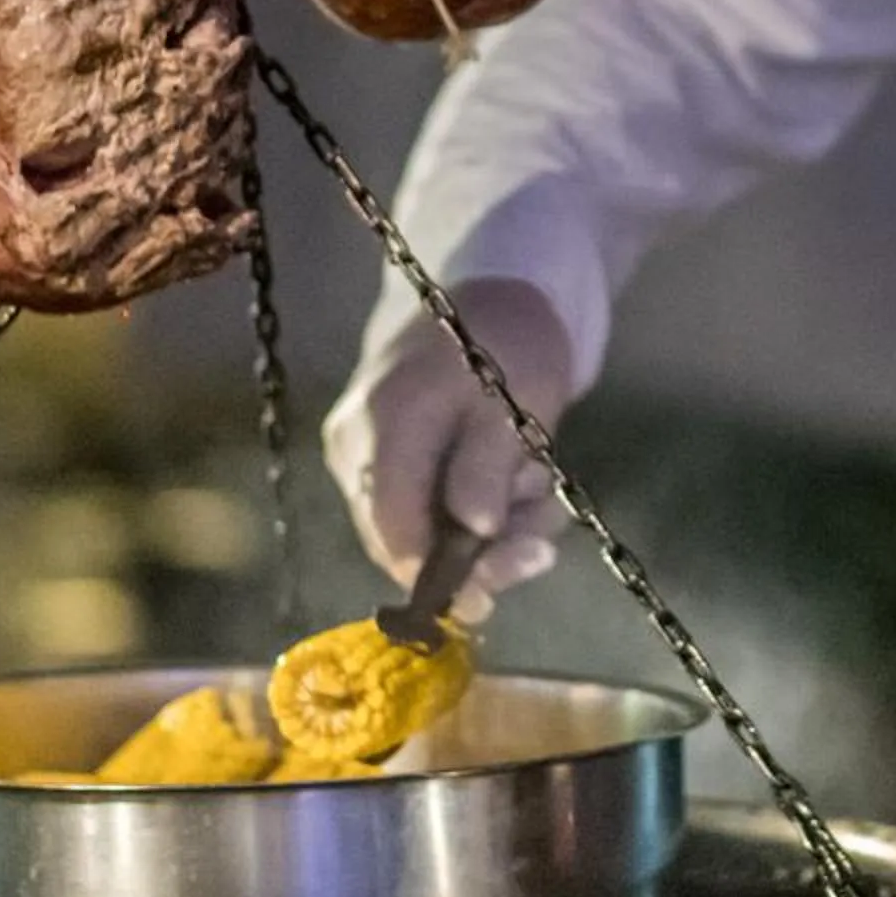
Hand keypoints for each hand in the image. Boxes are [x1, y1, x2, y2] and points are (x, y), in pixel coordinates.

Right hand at [321, 277, 576, 622]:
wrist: (493, 299)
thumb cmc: (508, 345)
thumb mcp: (514, 404)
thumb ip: (485, 469)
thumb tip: (473, 533)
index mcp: (384, 423)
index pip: (394, 528)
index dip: (438, 575)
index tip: (490, 597)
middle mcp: (353, 443)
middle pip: (399, 539)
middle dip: (477, 556)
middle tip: (542, 548)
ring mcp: (357, 451)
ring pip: (414, 530)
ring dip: (486, 531)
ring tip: (539, 493)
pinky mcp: (375, 457)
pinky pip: (418, 507)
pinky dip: (472, 510)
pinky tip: (516, 483)